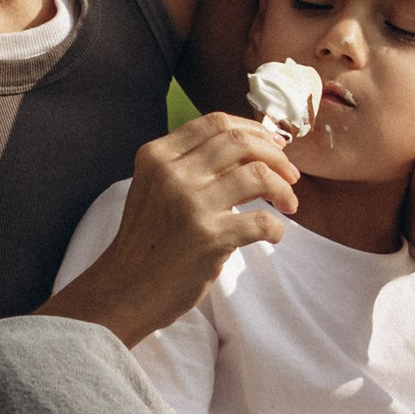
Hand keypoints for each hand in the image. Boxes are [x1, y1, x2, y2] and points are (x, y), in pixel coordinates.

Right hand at [48, 113, 297, 343]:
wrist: (123, 291)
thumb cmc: (148, 240)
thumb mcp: (156, 188)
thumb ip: (191, 165)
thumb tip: (251, 148)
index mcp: (158, 155)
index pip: (216, 122)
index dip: (253, 129)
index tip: (275, 145)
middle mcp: (173, 173)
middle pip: (240, 142)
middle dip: (275, 155)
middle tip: (291, 174)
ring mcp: (190, 205)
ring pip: (258, 175)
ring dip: (283, 189)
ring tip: (288, 205)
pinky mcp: (209, 238)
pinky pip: (262, 221)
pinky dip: (277, 227)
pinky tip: (274, 235)